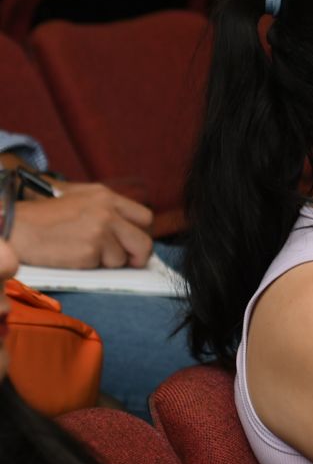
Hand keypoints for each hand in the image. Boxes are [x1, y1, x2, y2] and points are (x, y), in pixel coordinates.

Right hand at [11, 183, 153, 268]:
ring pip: (122, 258)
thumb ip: (107, 208)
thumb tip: (131, 229)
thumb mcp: (79, 197)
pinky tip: (73, 255)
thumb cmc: (45, 215)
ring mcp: (100, 232)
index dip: (140, 233)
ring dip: (107, 261)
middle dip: (137, 255)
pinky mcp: (89, 251)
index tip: (132, 243)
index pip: (145, 218)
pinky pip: (102, 267)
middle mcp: (107, 212)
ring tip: (83, 251)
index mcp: (107, 196)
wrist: (15, 226)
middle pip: (143, 242)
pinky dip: (90, 266)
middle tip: (127, 261)